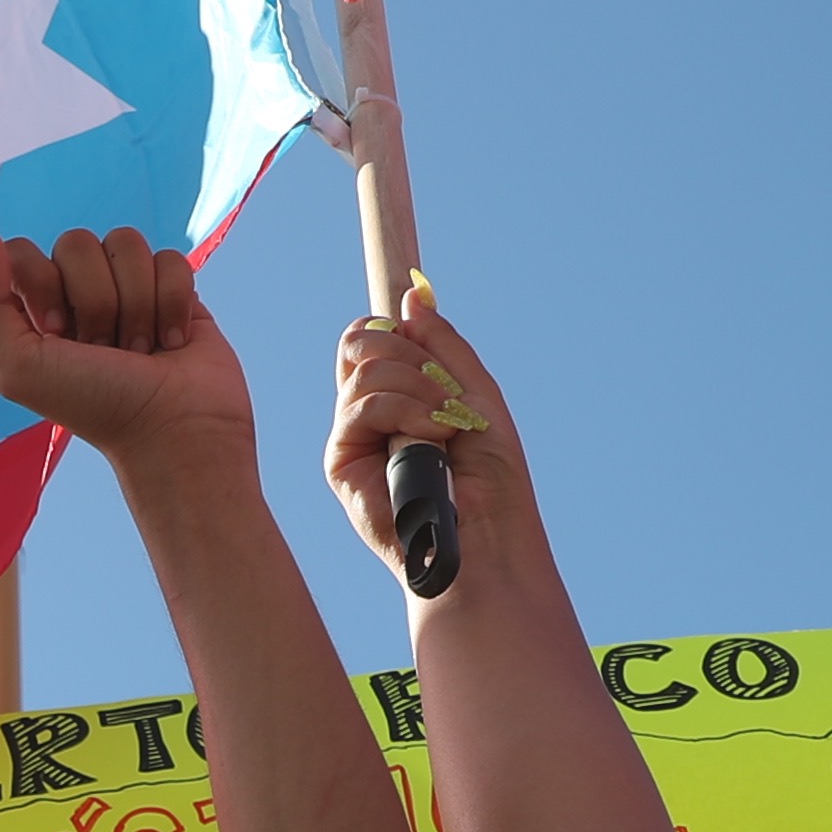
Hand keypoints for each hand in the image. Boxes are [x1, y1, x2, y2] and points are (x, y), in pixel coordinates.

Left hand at [0, 224, 254, 472]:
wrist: (174, 427)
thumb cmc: (95, 405)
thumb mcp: (18, 368)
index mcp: (35, 310)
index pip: (24, 252)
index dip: (42, 284)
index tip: (57, 333)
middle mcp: (78, 295)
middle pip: (75, 243)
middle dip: (94, 300)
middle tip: (103, 349)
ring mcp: (128, 288)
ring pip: (125, 243)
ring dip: (135, 304)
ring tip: (139, 349)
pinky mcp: (173, 289)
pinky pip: (170, 257)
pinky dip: (172, 302)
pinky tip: (171, 342)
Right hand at [327, 295, 547, 582]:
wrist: (485, 535)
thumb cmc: (490, 477)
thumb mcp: (476, 391)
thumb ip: (442, 344)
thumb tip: (409, 296)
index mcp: (399, 392)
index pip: (375, 334)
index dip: (396, 328)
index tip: (424, 340)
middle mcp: (369, 411)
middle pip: (362, 339)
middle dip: (412, 357)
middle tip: (446, 397)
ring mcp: (353, 435)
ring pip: (366, 368)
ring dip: (419, 391)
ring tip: (447, 429)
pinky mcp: (340, 461)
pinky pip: (360, 405)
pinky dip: (405, 412)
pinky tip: (431, 440)